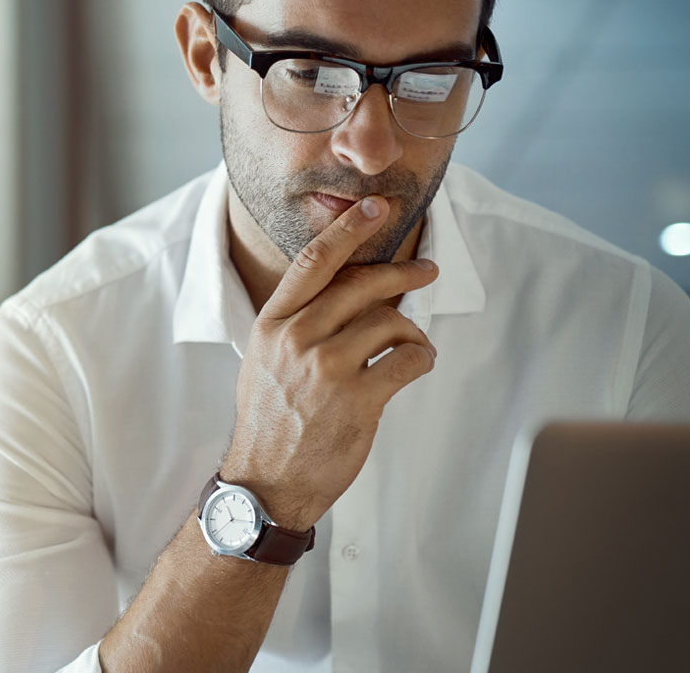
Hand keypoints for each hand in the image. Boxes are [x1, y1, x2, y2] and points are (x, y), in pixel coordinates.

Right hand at [224, 196, 438, 528]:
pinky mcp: (358, 399)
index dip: (348, 229)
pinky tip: (415, 365)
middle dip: (402, 272)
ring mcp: (327, 368)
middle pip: (362, 285)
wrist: (266, 481)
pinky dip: (421, 358)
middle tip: (425, 270)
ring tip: (411, 345)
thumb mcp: (264, 360)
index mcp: (272, 324)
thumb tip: (347, 291)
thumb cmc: (269, 421)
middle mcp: (297, 339)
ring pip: (390, 322)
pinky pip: (408, 359)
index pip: (313, 262)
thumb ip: (297, 323)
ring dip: (411, 331)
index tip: (374, 208)